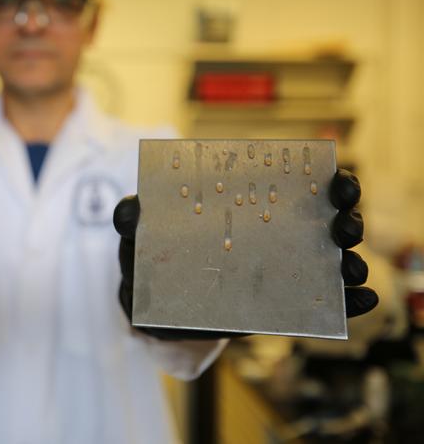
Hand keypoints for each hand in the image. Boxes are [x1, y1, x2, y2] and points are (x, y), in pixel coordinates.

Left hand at [114, 168, 378, 340]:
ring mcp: (279, 271)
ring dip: (349, 263)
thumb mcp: (139, 238)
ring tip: (351, 269)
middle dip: (345, 220)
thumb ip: (132, 222)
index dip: (327, 181)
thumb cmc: (151, 261)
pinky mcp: (279, 306)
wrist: (155, 308)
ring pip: (328, 260)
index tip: (340, 181)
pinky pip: (322, 303)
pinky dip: (345, 303)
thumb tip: (130, 211)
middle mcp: (274, 234)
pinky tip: (360, 301)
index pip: (298, 186)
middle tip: (344, 226)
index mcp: (247, 207)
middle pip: (324, 220)